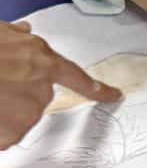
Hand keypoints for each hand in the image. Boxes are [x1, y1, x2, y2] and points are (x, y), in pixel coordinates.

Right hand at [0, 21, 120, 149]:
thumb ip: (14, 37)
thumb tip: (25, 31)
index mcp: (38, 57)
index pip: (74, 75)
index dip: (96, 87)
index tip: (114, 95)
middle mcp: (41, 83)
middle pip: (36, 100)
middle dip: (13, 96)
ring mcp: (30, 107)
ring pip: (18, 119)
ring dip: (1, 113)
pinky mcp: (17, 126)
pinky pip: (5, 136)